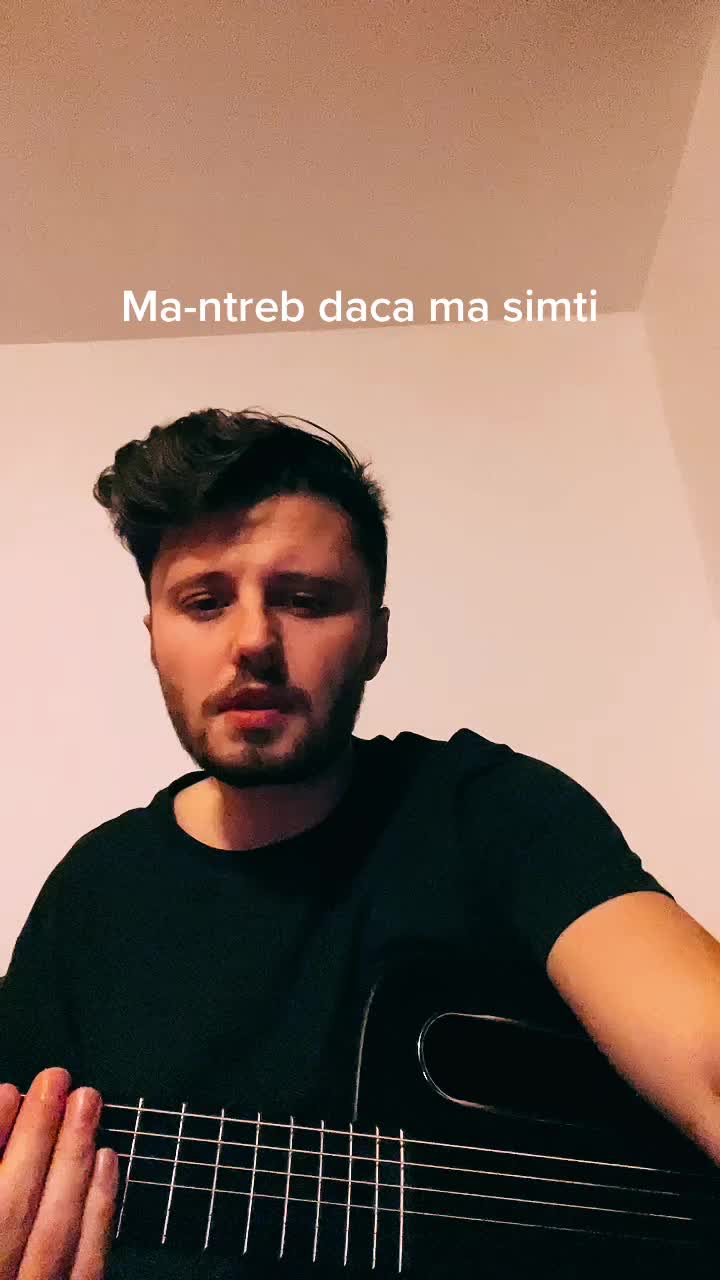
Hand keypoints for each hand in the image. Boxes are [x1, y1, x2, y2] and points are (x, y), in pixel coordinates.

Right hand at [0, 1067, 118, 1278]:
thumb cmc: (1, 1247)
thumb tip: (2, 1110)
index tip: (9, 1093)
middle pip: (9, 1210)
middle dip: (36, 1139)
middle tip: (55, 1081)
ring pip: (53, 1233)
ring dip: (72, 1160)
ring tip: (86, 1103)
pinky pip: (87, 1266)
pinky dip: (101, 1208)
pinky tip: (108, 1160)